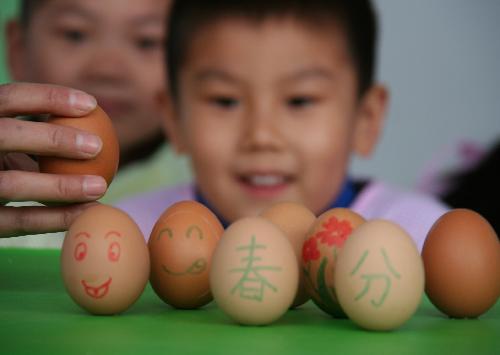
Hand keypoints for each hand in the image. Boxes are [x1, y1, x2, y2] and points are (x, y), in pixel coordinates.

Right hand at [0, 82, 107, 237]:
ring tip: (100, 187)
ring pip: (12, 184)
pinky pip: (19, 221)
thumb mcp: (11, 146)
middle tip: (97, 146)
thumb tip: (96, 130)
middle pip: (6, 135)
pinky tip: (86, 213)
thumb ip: (37, 138)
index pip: (9, 98)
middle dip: (54, 139)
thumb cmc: (3, 170)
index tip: (91, 104)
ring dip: (61, 187)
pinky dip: (55, 218)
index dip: (49, 97)